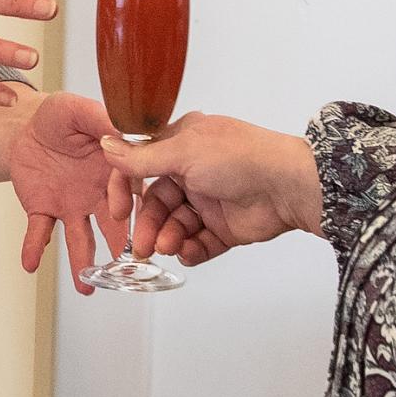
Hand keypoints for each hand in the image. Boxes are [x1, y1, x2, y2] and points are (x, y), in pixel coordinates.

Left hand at [11, 93, 126, 295]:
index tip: (124, 214)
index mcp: (113, 171)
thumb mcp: (77, 109)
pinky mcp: (43, 211)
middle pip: (112, 224)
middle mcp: (97, 195)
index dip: (125, 202)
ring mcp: (71, 206)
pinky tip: (30, 263)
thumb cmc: (59, 117)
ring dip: (82, 262)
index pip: (126, 190)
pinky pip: (38, 232)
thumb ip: (99, 120)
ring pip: (79, 239)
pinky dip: (33, 247)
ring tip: (85, 287)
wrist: (26, 127)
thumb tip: (120, 131)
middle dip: (118, 246)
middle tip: (125, 270)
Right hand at [100, 114, 322, 265]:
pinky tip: (189, 252)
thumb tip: (107, 145)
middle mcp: (193, 171)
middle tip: (142, 245)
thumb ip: (142, 158)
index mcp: (182, 144)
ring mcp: (209, 200)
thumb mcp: (183, 152)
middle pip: (156, 203)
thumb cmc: (241, 157)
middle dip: (148, 225)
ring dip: (168, 237)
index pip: (141, 167)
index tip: (118, 210)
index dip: (126, 188)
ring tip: (170, 246)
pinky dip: (191, 250)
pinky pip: (199, 243)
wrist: (287, 186)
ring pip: (175, 225)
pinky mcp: (224, 227)